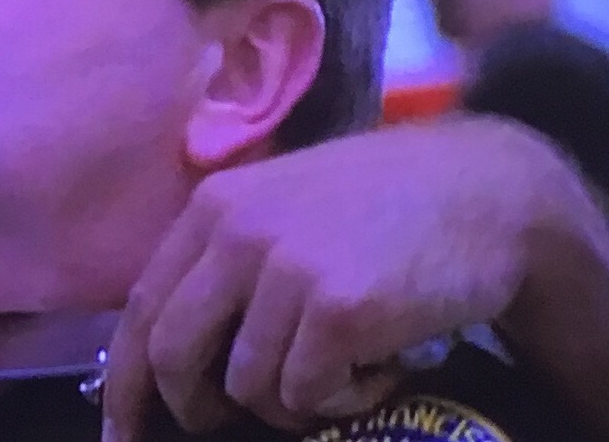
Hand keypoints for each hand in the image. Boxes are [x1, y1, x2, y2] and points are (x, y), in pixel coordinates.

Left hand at [99, 118, 562, 440]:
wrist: (488, 191)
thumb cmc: (382, 208)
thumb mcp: (282, 210)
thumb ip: (223, 265)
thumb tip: (168, 360)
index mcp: (212, 209)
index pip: (141, 312)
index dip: (125, 384)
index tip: (120, 436)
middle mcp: (236, 233)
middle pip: (171, 357)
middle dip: (192, 409)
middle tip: (226, 424)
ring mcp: (286, 270)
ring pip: (246, 389)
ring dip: (292, 404)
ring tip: (342, 372)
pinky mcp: (339, 309)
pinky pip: (308, 397)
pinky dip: (344, 401)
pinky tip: (379, 368)